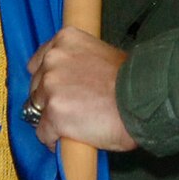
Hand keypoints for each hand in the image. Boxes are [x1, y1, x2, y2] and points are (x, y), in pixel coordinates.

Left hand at [26, 26, 135, 150]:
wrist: (143, 99)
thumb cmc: (131, 80)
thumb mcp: (102, 54)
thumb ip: (79, 62)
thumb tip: (70, 81)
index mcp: (64, 40)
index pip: (38, 62)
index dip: (48, 80)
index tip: (58, 90)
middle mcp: (53, 59)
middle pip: (36, 87)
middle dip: (49, 99)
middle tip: (72, 109)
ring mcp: (51, 86)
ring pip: (37, 110)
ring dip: (51, 119)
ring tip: (73, 125)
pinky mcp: (54, 113)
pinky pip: (43, 133)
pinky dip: (53, 139)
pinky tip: (70, 138)